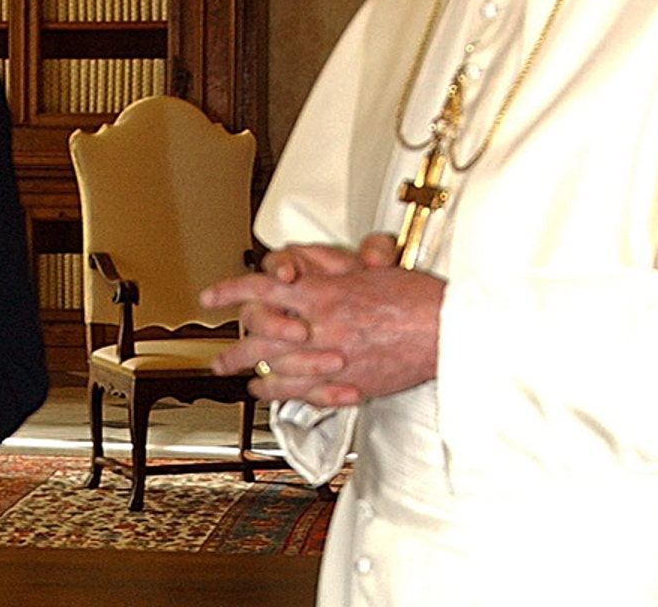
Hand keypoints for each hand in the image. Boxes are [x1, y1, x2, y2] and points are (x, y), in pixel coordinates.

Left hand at [200, 234, 443, 406]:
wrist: (446, 329)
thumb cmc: (415, 298)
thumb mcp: (368, 270)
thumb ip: (333, 269)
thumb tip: (309, 265)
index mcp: (323, 293)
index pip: (262, 288)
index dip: (231, 292)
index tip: (211, 298)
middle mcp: (320, 326)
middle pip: (260, 336)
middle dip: (233, 348)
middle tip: (218, 356)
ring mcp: (331, 358)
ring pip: (276, 368)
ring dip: (252, 373)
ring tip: (237, 377)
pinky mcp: (346, 383)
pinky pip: (302, 391)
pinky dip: (281, 392)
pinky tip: (271, 391)